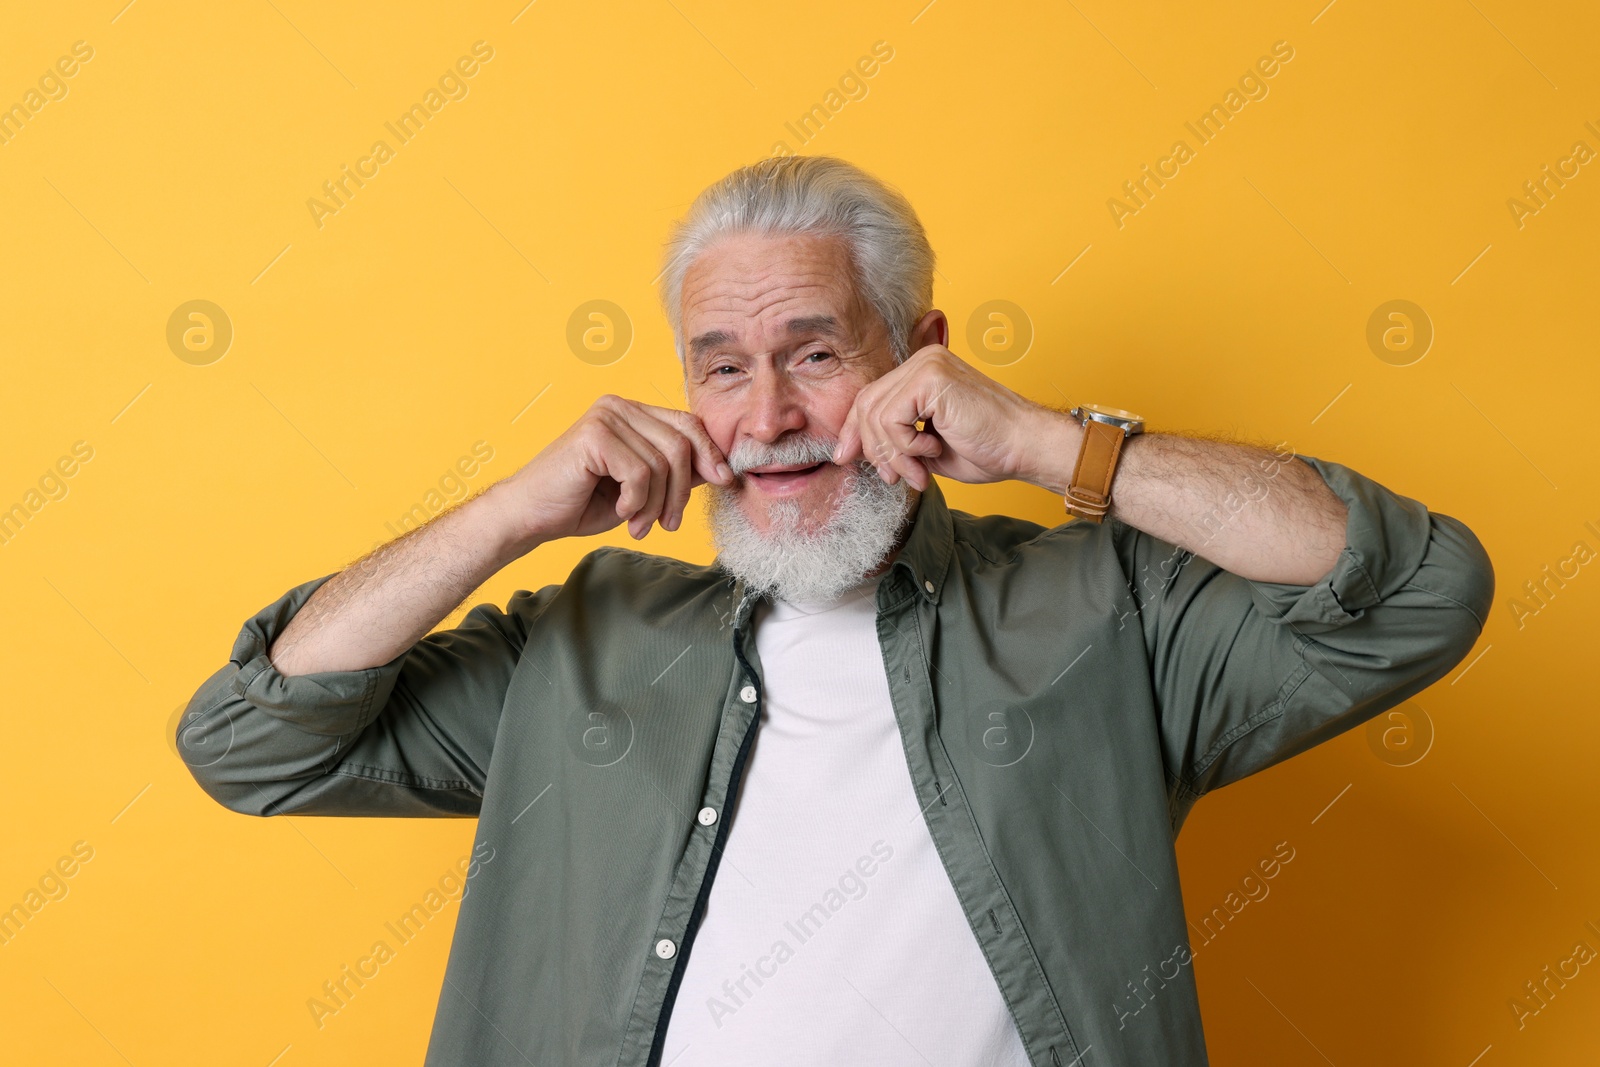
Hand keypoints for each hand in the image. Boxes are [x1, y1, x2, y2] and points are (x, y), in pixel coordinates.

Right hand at [494, 394, 732, 545]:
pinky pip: (640, 473)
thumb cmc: (581, 502)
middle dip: (681, 491)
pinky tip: (618, 511)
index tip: (723, 482)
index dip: (709, 453)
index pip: (687, 423)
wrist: (529, 516)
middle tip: (668, 524)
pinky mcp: (594, 435)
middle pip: (680, 443)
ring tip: (639, 524)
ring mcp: (605, 417)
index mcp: (631, 412)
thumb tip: (718, 469)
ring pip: (662, 463)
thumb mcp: (640, 488)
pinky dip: (635, 502)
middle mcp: (618, 406)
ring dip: (655, 505)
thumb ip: (673, 472)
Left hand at [831, 345, 1069, 490]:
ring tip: (919, 472)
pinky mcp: (931, 377)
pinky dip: (906, 446)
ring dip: (894, 455)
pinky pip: (891, 418)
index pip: (871, 396)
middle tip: (892, 477)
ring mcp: (927, 364)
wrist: (1024, 447)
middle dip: (871, 448)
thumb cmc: (987, 449)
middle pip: (866, 404)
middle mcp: (923, 359)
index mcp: (922, 371)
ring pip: (876, 415)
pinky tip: (932, 451)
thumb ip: (894, 439)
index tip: (846, 457)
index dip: (853, 430)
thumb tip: (851, 449)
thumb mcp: (926, 446)